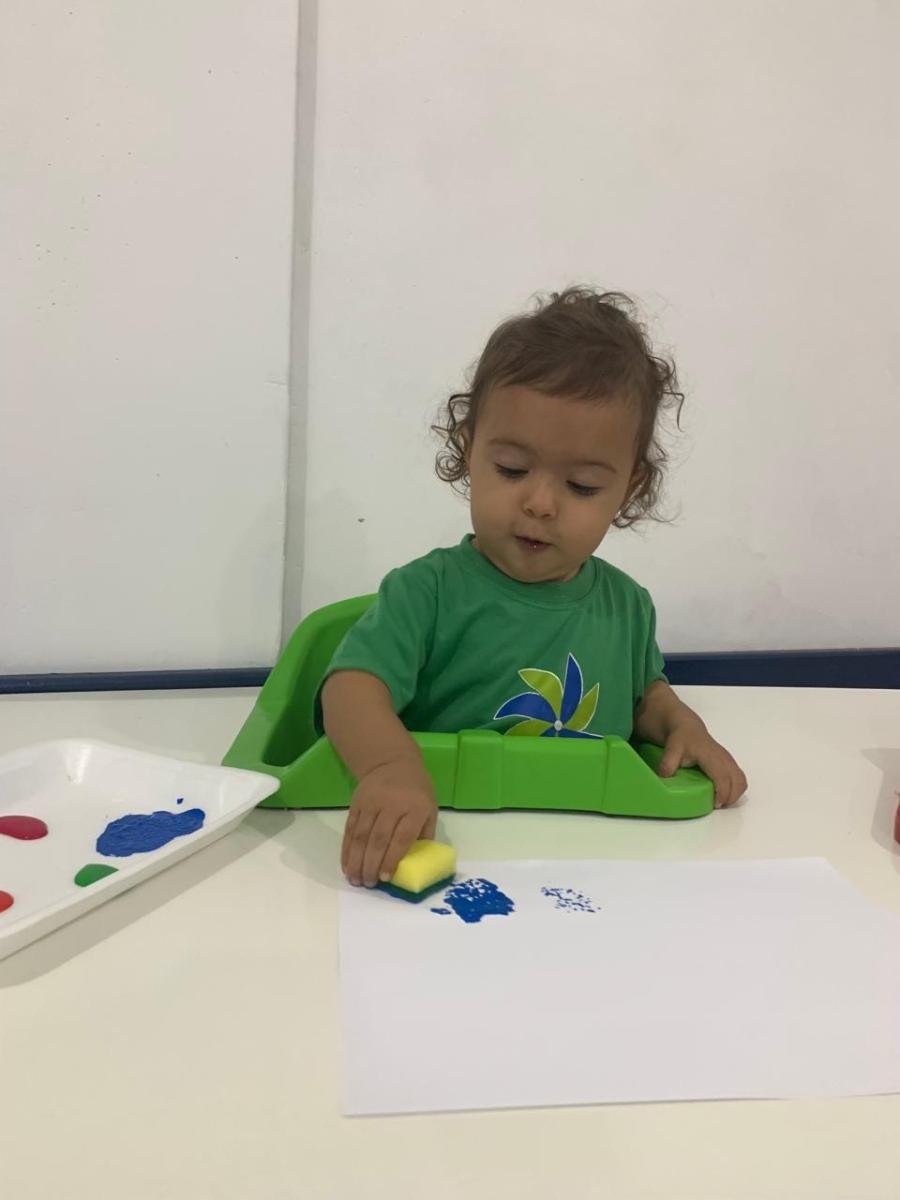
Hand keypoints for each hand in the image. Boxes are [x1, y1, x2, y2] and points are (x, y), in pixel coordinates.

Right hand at [341, 758, 437, 886]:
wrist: (392, 762)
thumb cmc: (416, 790)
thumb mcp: (429, 808)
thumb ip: (424, 834)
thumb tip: (415, 863)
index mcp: (414, 808)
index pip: (401, 838)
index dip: (392, 859)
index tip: (385, 878)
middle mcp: (391, 805)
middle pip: (378, 839)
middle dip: (371, 865)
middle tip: (368, 884)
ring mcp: (371, 803)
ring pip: (361, 836)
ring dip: (356, 860)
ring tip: (355, 879)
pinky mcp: (356, 803)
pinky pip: (350, 829)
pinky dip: (347, 849)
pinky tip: (346, 864)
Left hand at [658, 715, 747, 808]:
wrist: (687, 728)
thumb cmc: (681, 739)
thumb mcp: (671, 749)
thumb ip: (667, 763)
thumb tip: (664, 779)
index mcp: (710, 755)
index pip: (722, 776)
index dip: (722, 792)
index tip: (716, 804)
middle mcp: (723, 757)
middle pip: (737, 781)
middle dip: (730, 797)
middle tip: (717, 806)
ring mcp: (728, 759)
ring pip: (741, 780)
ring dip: (735, 794)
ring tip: (721, 802)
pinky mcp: (729, 762)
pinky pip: (739, 778)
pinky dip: (736, 788)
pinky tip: (723, 794)